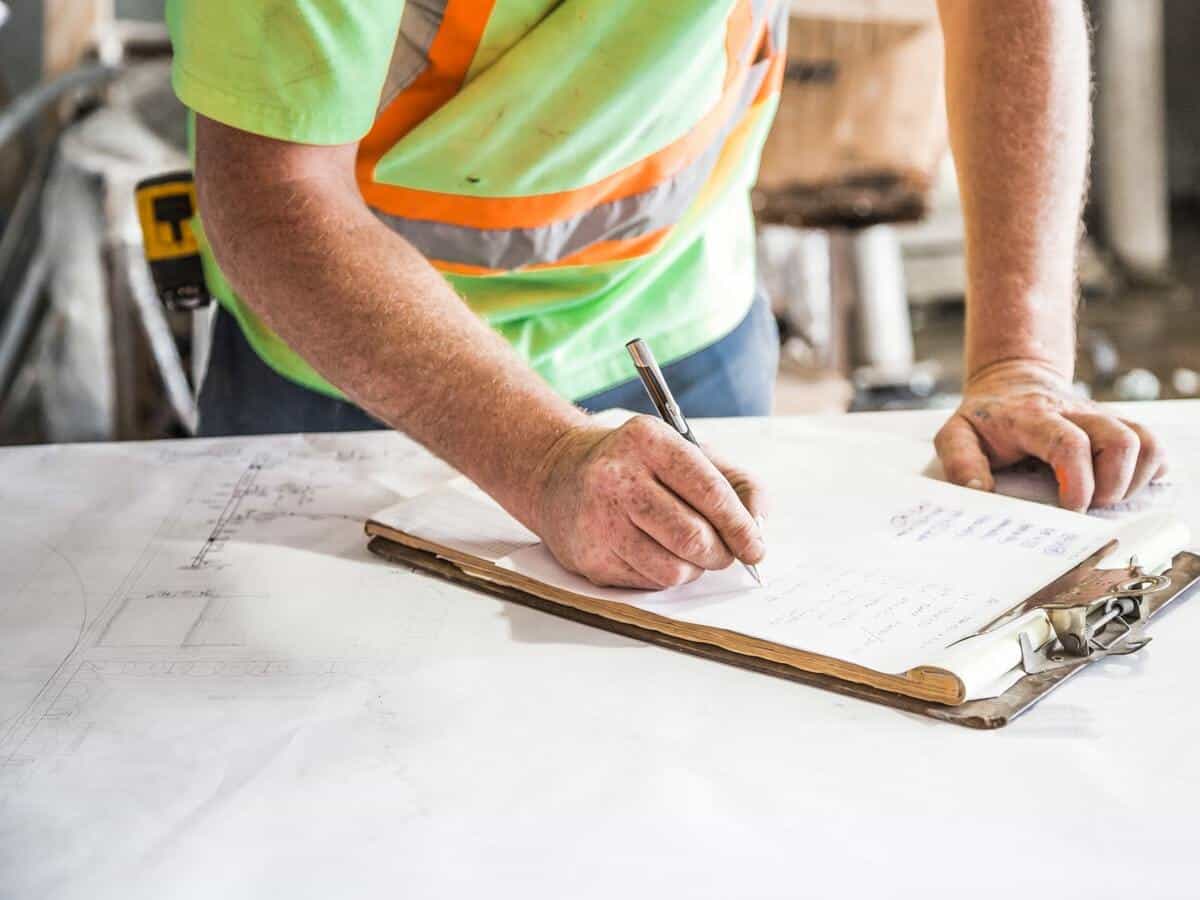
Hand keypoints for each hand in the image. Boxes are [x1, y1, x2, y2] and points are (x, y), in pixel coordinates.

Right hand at [530, 416, 766, 588]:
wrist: (559, 475)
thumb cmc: (637, 466)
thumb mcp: (687, 452)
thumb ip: (735, 482)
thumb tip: (759, 523)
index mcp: (648, 440)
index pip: (709, 491)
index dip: (740, 526)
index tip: (756, 547)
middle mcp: (617, 477)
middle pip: (693, 537)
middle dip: (720, 554)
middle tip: (724, 553)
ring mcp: (598, 519)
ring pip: (673, 570)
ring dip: (693, 569)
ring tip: (686, 550)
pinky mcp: (589, 556)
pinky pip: (648, 583)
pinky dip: (664, 575)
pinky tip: (652, 552)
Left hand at [935, 360, 1167, 510]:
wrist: (1012, 381)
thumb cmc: (986, 418)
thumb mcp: (956, 434)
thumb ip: (960, 462)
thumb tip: (978, 492)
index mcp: (1033, 418)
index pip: (1068, 443)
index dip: (1079, 480)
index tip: (1072, 508)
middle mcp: (1075, 413)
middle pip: (1120, 440)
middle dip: (1113, 485)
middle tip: (1088, 507)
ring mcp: (1101, 418)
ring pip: (1145, 441)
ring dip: (1134, 480)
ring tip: (1105, 498)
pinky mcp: (1118, 426)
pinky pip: (1153, 445)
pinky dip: (1148, 470)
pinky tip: (1122, 485)